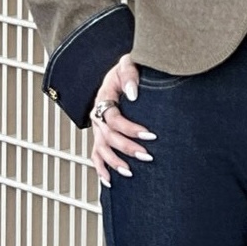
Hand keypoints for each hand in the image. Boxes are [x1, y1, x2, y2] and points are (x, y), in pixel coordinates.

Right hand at [90, 54, 156, 187]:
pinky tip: (109, 181)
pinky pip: (95, 156)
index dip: (130, 128)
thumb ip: (130, 74)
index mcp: (103, 98)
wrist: (119, 74)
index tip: (150, 135)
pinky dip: (101, 169)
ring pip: (101, 150)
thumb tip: (132, 94)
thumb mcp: (127, 64)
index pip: (113, 118)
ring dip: (115, 163)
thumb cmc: (126, 70)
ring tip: (130, 173)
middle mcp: (97, 115)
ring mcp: (97, 128)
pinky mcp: (99, 136)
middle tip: (148, 156)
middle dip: (128, 148)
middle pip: (108, 137)